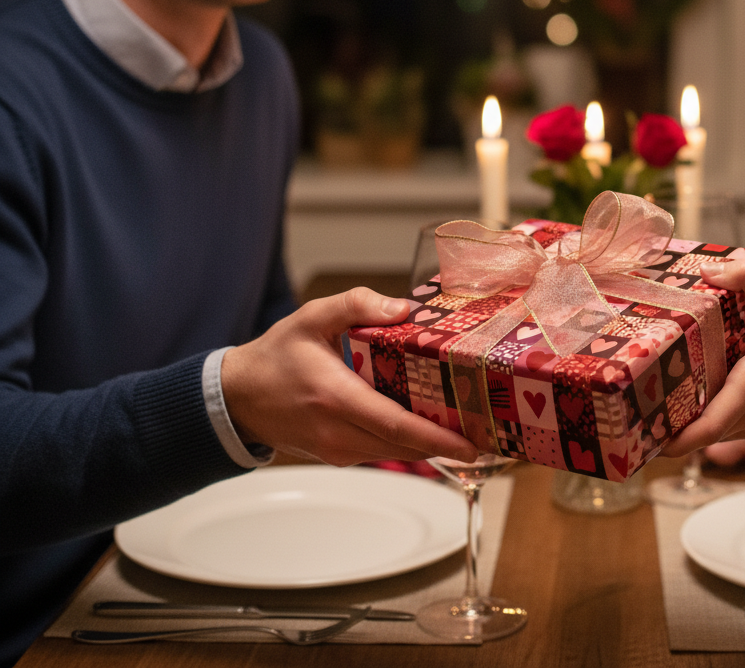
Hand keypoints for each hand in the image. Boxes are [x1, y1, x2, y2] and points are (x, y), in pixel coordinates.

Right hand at [221, 288, 478, 464]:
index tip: (472, 443)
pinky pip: (382, 450)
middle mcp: (339, 433)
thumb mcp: (312, 317)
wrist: (238, 397)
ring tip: (473, 429)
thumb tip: (403, 308)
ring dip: (433, 445)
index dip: (437, 438)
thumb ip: (356, 304)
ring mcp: (339, 449)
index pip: (396, 426)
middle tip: (491, 433)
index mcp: (336, 398)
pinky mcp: (340, 454)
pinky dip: (410, 443)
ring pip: (396, 452)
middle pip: (405, 446)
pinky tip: (434, 426)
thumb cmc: (275, 357)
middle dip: (450, 443)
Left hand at [660, 259, 744, 457]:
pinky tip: (686, 395)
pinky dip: (705, 419)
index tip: (648, 435)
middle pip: (702, 431)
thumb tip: (709, 269)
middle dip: (667, 425)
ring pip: (714, 431)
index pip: (710, 423)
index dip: (678, 437)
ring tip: (648, 402)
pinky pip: (728, 426)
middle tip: (631, 408)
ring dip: (684, 423)